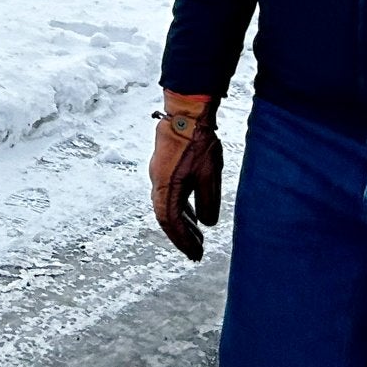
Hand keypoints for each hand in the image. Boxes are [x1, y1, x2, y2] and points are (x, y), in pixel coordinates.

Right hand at [149, 90, 220, 261]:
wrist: (185, 112)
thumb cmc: (197, 141)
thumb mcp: (208, 175)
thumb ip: (207, 201)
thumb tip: (207, 223)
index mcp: (166, 186)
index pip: (171, 222)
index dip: (183, 240)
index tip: (195, 254)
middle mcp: (158, 182)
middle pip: (166, 217)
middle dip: (181, 236)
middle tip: (196, 252)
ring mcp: (159, 174)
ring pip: (168, 206)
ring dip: (182, 224)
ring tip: (197, 237)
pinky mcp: (165, 167)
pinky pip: (170, 195)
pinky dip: (181, 210)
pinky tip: (193, 215)